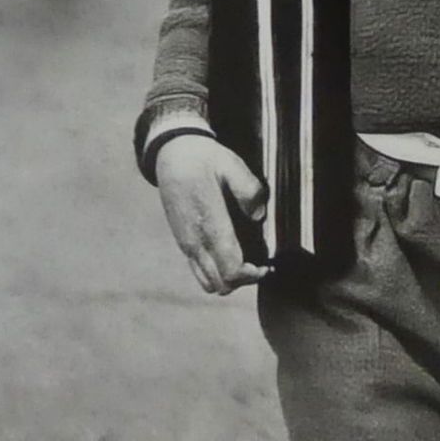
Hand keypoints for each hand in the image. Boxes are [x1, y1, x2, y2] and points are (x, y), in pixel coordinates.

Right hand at [155, 132, 268, 293]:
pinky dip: (216, 272)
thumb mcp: (231, 165)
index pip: (230, 270)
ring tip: (246, 262)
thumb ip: (249, 190)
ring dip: (229, 279)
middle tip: (260, 265)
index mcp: (210, 224)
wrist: (172, 156)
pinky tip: (229, 253)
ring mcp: (186, 244)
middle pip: (221, 284)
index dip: (252, 275)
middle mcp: (195, 241)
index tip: (267, 265)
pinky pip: (199, 271)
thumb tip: (259, 216)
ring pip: (208, 283)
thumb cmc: (204, 160)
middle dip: (243, 280)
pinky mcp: (182, 242)